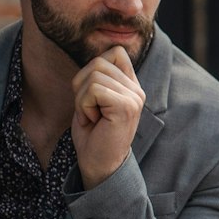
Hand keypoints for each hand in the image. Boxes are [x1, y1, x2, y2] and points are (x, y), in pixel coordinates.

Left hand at [71, 45, 146, 188]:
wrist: (99, 166)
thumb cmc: (93, 136)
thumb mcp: (93, 100)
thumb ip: (97, 78)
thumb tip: (93, 57)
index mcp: (131, 86)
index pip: (115, 52)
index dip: (94, 68)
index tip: (91, 95)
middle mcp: (136, 90)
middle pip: (98, 62)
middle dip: (82, 86)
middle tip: (89, 111)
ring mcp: (134, 98)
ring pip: (94, 75)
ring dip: (82, 99)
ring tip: (91, 117)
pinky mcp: (126, 106)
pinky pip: (94, 89)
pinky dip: (84, 106)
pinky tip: (93, 121)